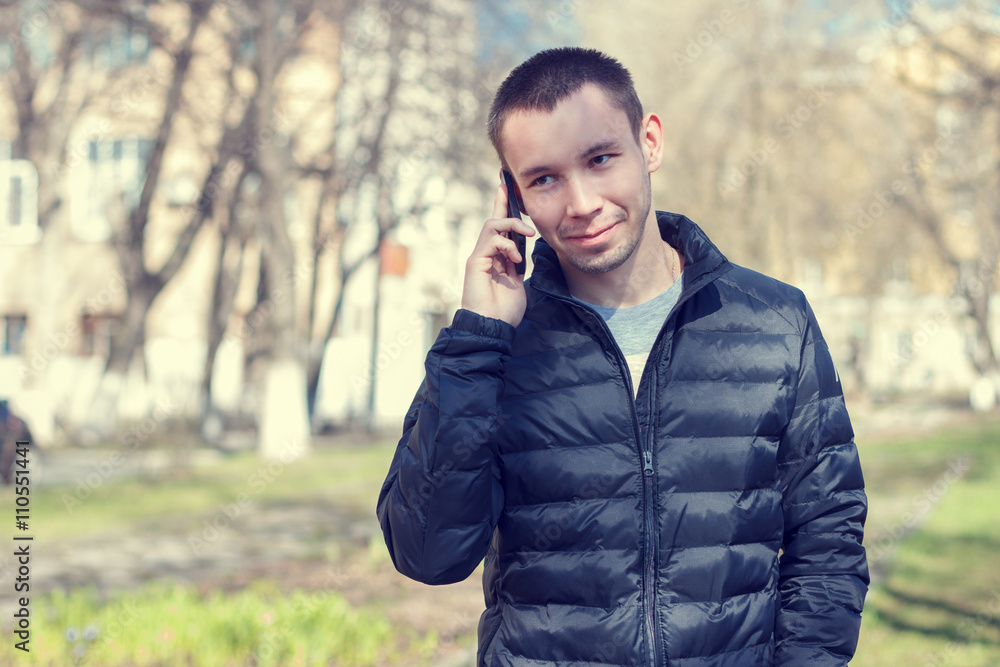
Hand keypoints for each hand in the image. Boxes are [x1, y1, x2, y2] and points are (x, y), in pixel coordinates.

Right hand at [461, 183, 535, 327]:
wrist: (491, 327)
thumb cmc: (504, 310)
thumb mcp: (517, 283)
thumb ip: (517, 266)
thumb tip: (524, 251)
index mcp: (496, 258)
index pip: (500, 229)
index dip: (504, 209)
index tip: (508, 190)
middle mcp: (485, 254)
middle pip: (492, 220)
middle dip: (502, 202)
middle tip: (510, 187)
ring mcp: (479, 257)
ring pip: (491, 225)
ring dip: (512, 224)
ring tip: (529, 234)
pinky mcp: (476, 262)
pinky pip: (491, 241)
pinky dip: (507, 245)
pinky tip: (516, 259)